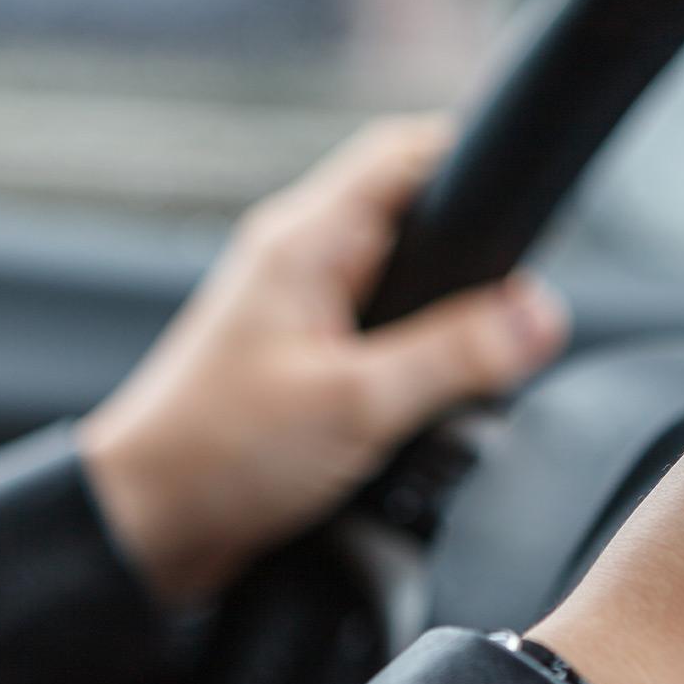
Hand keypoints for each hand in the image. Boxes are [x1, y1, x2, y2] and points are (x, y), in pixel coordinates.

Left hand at [79, 116, 568, 604]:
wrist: (144, 529)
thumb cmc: (215, 455)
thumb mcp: (358, 402)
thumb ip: (456, 355)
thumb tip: (539, 314)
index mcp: (306, 241)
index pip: (408, 154)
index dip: (475, 161)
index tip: (530, 205)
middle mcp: (301, 263)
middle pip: (417, 224)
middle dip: (474, 269)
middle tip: (506, 322)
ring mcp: (300, 314)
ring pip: (406, 291)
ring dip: (445, 332)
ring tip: (463, 382)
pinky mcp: (303, 366)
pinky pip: (383, 345)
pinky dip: (415, 374)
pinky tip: (422, 417)